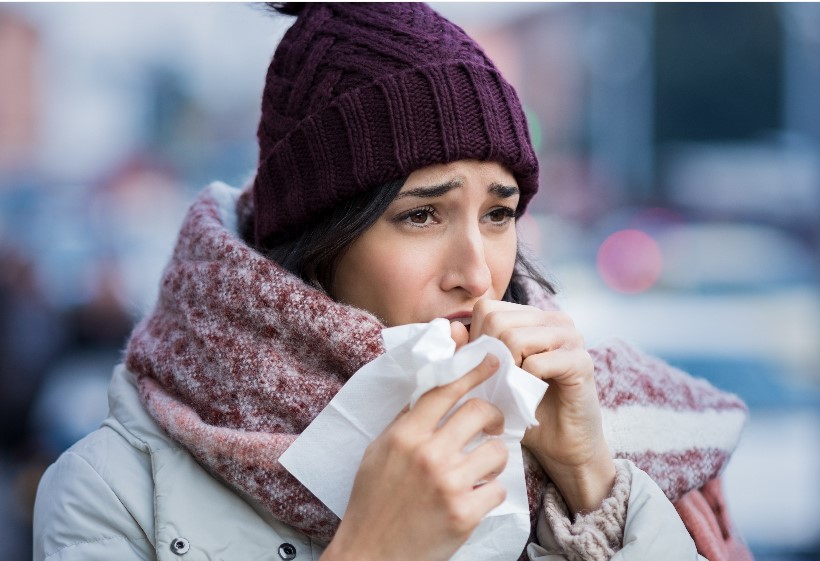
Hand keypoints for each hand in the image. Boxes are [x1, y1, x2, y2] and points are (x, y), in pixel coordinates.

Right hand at [323, 354, 507, 560]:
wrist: (371, 555)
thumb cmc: (372, 502)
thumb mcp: (378, 453)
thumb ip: (406, 422)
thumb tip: (433, 391)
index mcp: (404, 436)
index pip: (445, 390)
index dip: (472, 370)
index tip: (491, 361)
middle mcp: (428, 454)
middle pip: (479, 412)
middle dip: (493, 417)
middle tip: (491, 426)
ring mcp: (449, 484)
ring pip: (497, 451)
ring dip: (493, 459)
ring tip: (480, 470)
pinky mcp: (465, 514)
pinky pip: (497, 489)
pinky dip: (490, 492)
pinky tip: (474, 498)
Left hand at [469, 299, 615, 514]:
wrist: (562, 444)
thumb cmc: (523, 408)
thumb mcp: (489, 377)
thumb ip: (470, 352)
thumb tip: (453, 328)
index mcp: (532, 316)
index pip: (487, 308)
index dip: (478, 340)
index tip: (487, 369)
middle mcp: (554, 319)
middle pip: (498, 322)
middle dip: (490, 357)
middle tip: (501, 383)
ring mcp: (571, 337)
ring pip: (514, 339)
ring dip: (506, 372)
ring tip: (515, 389)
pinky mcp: (581, 361)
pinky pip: (536, 363)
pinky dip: (525, 384)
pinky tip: (532, 395)